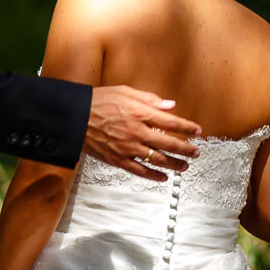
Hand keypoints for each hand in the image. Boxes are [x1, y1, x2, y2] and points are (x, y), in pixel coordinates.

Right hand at [84, 86, 201, 180]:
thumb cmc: (97, 101)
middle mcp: (137, 132)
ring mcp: (128, 148)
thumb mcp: (124, 91)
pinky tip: (163, 177)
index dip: (187, 128)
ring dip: (174, 164)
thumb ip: (149, 99)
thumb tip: (170, 105)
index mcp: (140, 113)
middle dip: (186, 149)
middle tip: (195, 152)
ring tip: (184, 166)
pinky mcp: (117, 159)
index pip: (172, 122)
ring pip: (158, 160)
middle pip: (169, 143)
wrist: (73, 117)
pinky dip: (153, 176)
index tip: (197, 131)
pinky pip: (140, 171)